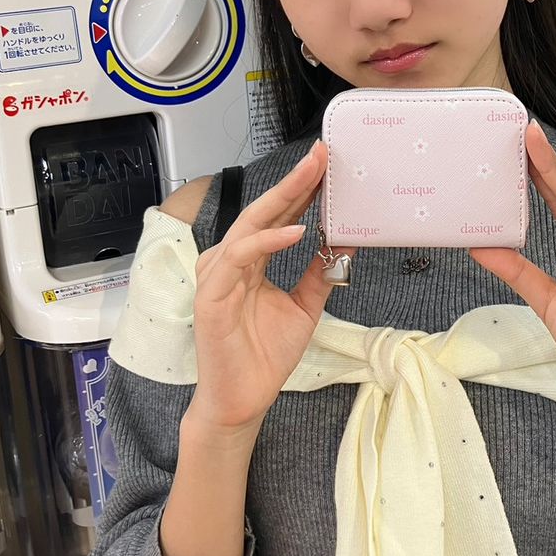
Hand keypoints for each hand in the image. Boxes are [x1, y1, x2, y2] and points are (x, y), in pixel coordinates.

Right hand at [188, 142, 352, 433]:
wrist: (242, 400)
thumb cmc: (263, 356)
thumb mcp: (304, 307)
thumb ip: (318, 273)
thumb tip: (342, 243)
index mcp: (250, 260)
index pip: (278, 216)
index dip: (301, 190)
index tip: (327, 165)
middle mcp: (231, 260)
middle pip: (264, 211)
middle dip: (295, 181)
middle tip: (322, 155)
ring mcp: (219, 275)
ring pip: (251, 225)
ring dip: (283, 199)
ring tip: (314, 178)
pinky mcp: (212, 294)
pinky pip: (240, 257)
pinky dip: (268, 241)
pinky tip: (295, 231)